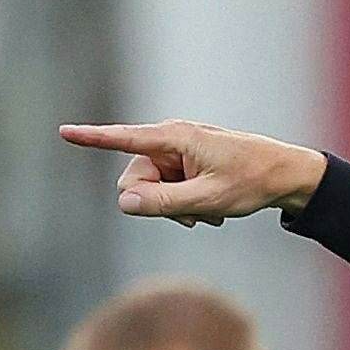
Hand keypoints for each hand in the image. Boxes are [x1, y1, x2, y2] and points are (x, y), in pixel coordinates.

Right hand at [58, 119, 327, 225]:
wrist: (286, 175)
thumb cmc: (252, 181)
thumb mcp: (208, 200)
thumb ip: (165, 204)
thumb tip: (124, 202)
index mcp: (174, 138)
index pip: (125, 139)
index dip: (92, 138)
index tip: (63, 131)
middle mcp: (171, 140)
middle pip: (137, 180)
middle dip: (158, 204)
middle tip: (193, 218)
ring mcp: (178, 153)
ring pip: (153, 190)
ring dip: (176, 208)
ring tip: (209, 215)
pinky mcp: (186, 164)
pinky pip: (169, 189)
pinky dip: (186, 204)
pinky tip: (211, 211)